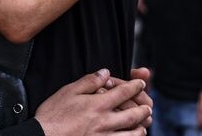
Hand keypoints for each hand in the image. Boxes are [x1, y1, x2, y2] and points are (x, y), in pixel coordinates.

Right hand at [36, 69, 151, 135]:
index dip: (135, 86)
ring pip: (132, 134)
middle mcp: (105, 121)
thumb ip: (89, 81)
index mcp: (98, 104)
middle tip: (148, 107)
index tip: (141, 84)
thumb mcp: (68, 91)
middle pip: (134, 114)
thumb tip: (105, 72)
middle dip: (144, 109)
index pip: (124, 92)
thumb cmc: (53, 114)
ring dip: (141, 128)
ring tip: (143, 124)